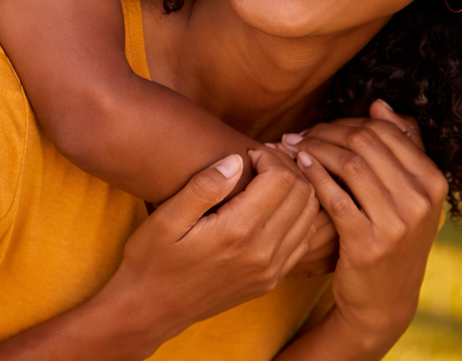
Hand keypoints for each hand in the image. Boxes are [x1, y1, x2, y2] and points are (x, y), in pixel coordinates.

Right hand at [79, 148, 321, 359]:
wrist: (151, 308)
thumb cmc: (151, 258)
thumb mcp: (167, 217)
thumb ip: (203, 186)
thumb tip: (236, 159)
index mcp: (238, 232)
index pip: (281, 180)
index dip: (269, 156)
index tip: (246, 153)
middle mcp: (263, 254)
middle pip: (303, 196)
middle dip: (288, 169)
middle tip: (261, 161)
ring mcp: (270, 271)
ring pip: (310, 218)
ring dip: (296, 192)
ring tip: (268, 179)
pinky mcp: (270, 281)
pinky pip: (302, 242)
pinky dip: (297, 217)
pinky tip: (271, 207)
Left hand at [287, 101, 447, 357]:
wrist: (386, 298)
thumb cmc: (392, 236)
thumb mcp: (409, 195)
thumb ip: (401, 147)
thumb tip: (381, 104)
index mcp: (434, 181)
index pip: (383, 131)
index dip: (345, 121)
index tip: (321, 126)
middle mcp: (422, 201)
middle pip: (363, 142)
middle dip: (325, 131)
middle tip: (301, 133)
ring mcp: (397, 225)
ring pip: (348, 163)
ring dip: (314, 148)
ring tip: (293, 145)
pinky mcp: (368, 244)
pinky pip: (334, 195)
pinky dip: (313, 174)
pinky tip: (299, 165)